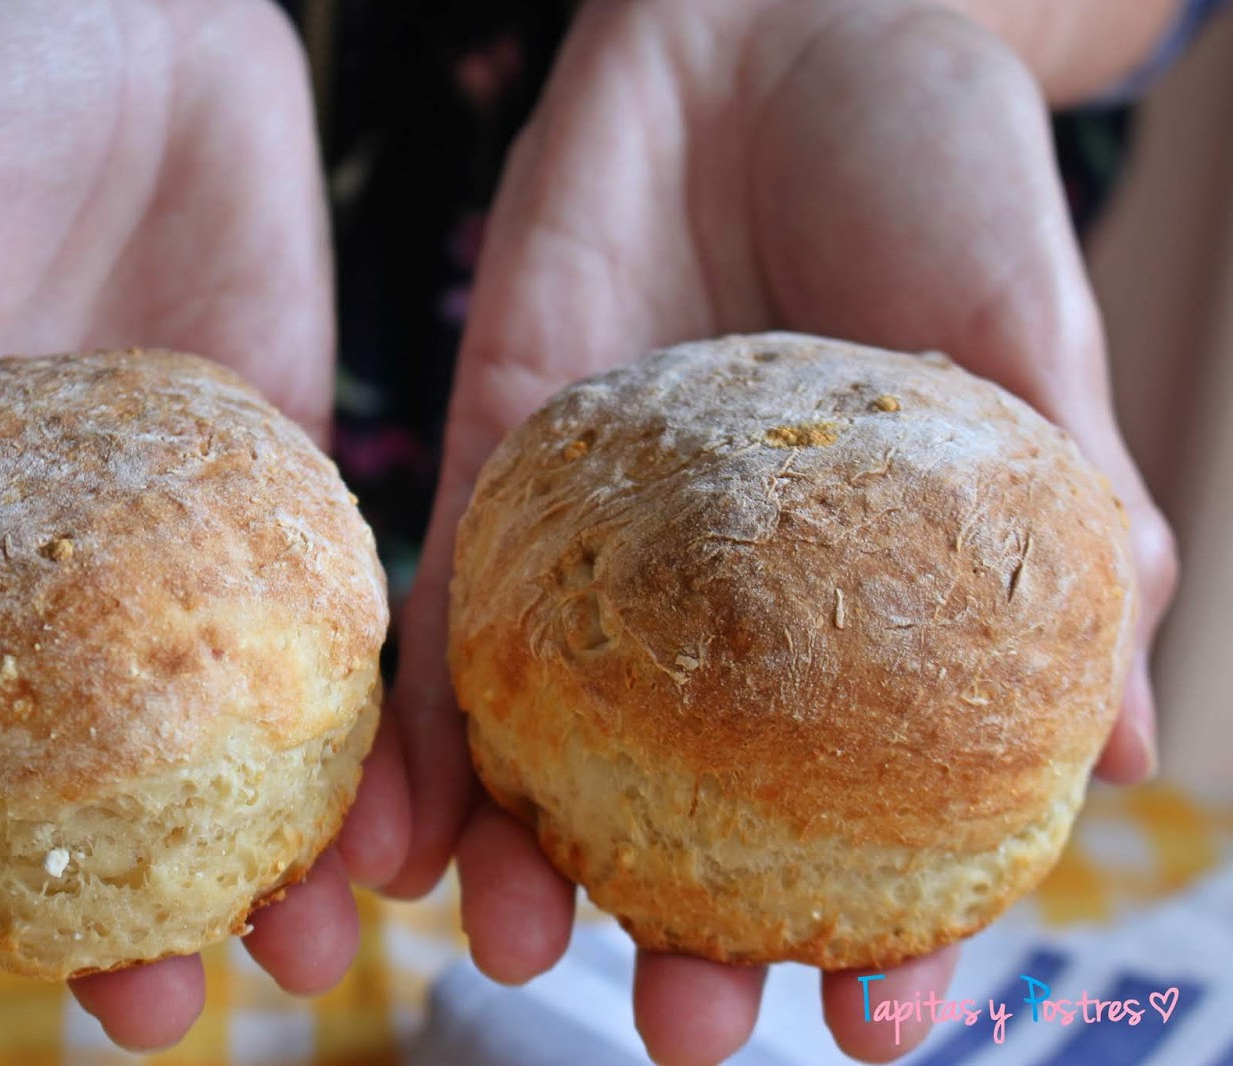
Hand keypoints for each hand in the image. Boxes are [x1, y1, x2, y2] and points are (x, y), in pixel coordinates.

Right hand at [0, 0, 351, 1048]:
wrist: (133, 6)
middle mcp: (12, 565)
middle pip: (36, 779)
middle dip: (87, 910)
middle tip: (151, 1011)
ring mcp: (155, 543)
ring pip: (192, 738)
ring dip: (245, 858)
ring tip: (298, 952)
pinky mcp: (282, 487)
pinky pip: (316, 623)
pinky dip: (354, 726)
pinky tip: (393, 811)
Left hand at [372, 0, 1177, 1060]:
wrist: (781, 24)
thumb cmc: (937, 170)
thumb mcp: (1026, 344)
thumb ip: (1063, 532)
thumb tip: (1125, 758)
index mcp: (870, 608)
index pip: (881, 813)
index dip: (889, 934)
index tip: (871, 1028)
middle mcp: (726, 612)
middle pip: (696, 816)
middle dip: (681, 935)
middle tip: (675, 1020)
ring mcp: (601, 554)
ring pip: (551, 747)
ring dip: (522, 860)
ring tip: (510, 947)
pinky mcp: (491, 474)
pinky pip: (441, 613)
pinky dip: (417, 719)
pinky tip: (397, 818)